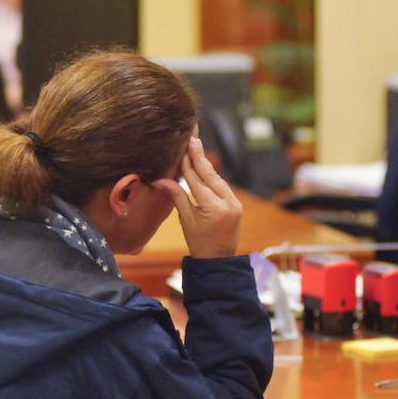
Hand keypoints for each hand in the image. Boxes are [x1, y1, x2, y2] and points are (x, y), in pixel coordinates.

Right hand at [152, 137, 242, 258]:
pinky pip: (222, 186)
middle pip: (210, 175)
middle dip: (200, 156)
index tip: (182, 149)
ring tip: (197, 148)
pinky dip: (212, 177)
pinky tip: (205, 166)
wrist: (219, 260)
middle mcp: (228, 203)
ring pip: (217, 179)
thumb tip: (161, 180)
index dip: (188, 165)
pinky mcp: (236, 204)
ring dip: (206, 165)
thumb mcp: (186, 220)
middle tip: (193, 138)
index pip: (197, 181)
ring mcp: (235, 203)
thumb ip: (177, 196)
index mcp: (213, 208)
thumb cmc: (199, 243)